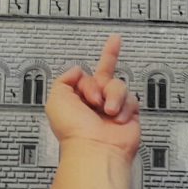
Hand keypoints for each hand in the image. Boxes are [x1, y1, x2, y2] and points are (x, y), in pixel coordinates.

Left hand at [45, 34, 140, 161]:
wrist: (95, 148)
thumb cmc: (74, 130)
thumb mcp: (56, 99)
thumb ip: (64, 79)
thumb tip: (78, 69)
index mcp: (77, 99)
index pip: (84, 77)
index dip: (83, 77)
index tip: (81, 75)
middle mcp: (95, 103)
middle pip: (105, 74)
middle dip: (111, 54)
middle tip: (115, 40)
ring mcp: (113, 108)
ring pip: (118, 85)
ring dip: (112, 95)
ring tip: (107, 110)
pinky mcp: (129, 114)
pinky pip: (131, 99)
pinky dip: (124, 107)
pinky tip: (117, 118)